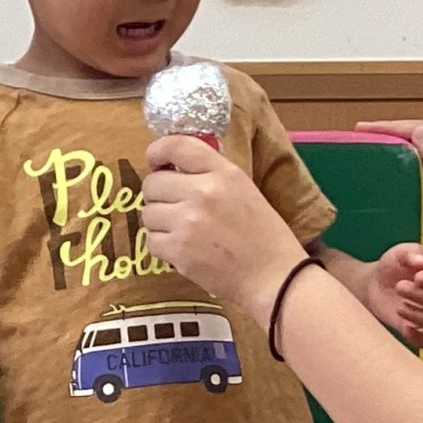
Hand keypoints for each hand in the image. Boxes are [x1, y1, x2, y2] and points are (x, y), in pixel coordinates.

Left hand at [139, 136, 310, 319]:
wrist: (274, 276)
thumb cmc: (263, 234)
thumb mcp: (244, 189)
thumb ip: (211, 174)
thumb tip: (172, 167)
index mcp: (223, 173)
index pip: (176, 146)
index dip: (158, 151)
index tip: (156, 162)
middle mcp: (203, 192)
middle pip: (153, 183)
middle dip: (159, 195)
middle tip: (174, 206)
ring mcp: (188, 221)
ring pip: (148, 213)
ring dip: (159, 222)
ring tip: (181, 230)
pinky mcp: (178, 250)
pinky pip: (151, 240)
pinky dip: (162, 245)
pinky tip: (183, 249)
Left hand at [355, 242, 422, 348]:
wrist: (375, 283)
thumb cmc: (392, 264)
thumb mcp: (399, 252)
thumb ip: (411, 253)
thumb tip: (422, 262)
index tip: (417, 277)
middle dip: (420, 295)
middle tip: (399, 287)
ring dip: (420, 316)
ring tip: (400, 307)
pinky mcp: (417, 329)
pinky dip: (418, 337)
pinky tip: (405, 328)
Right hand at [359, 121, 422, 262]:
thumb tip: (417, 129)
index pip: (422, 130)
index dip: (391, 126)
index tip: (363, 129)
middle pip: (418, 140)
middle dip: (390, 135)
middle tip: (362, 138)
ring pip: (415, 158)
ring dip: (392, 152)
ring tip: (369, 154)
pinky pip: (414, 177)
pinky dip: (396, 172)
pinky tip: (383, 181)